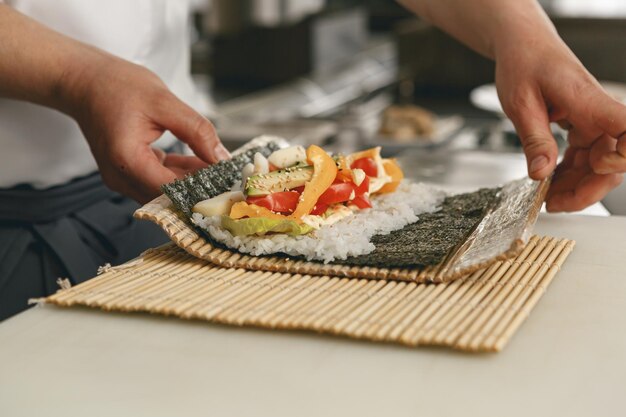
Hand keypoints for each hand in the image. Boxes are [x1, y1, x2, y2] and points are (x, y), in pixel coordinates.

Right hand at [61, 55, 229, 202]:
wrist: (83, 80)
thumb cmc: (116, 85)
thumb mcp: (164, 102)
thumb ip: (196, 131)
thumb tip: (222, 157)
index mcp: (126, 160)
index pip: (172, 190)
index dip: (202, 190)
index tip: (228, 184)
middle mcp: (120, 176)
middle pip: (168, 196)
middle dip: (200, 189)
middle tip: (231, 179)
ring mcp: (121, 176)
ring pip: (165, 191)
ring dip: (191, 182)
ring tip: (221, 170)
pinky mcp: (127, 171)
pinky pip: (158, 180)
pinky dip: (179, 174)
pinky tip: (201, 164)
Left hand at [494, 37, 625, 210]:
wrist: (524, 46)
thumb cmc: (524, 63)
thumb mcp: (520, 104)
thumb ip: (534, 139)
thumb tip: (541, 173)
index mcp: (589, 102)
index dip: (625, 154)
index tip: (603, 168)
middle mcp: (599, 113)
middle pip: (613, 161)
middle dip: (587, 189)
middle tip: (553, 202)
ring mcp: (594, 122)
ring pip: (598, 165)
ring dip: (576, 186)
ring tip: (547, 198)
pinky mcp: (584, 127)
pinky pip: (585, 158)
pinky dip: (569, 174)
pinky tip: (550, 183)